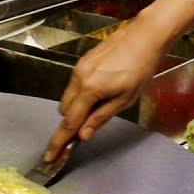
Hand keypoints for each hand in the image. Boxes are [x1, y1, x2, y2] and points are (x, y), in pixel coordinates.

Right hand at [44, 25, 161, 159]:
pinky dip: (80, 95)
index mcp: (90, 90)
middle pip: (64, 111)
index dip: (59, 141)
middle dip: (72, 122)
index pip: (69, 122)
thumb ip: (100, 118)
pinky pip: (73, 86)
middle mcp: (78, 78)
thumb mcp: (125, 99)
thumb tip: (83, 135)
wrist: (143, 37)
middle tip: (88, 128)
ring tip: (102, 104)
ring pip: (67, 98)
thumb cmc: (140, 68)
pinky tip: (101, 91)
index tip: (51, 155)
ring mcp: (78, 69)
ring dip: (77, 108)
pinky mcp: (82, 63)